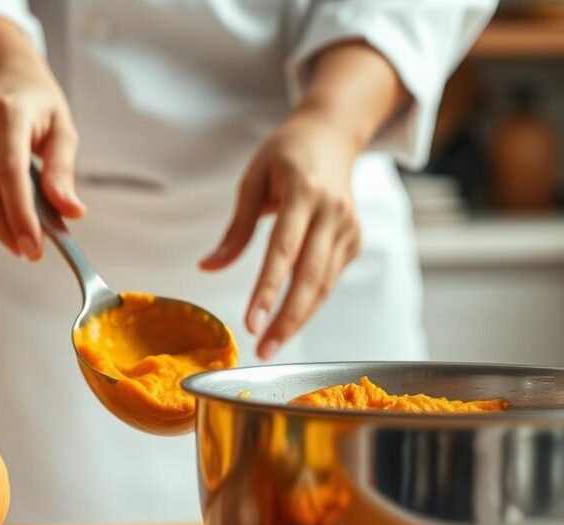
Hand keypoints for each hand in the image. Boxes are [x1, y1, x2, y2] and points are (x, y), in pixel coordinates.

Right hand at [0, 67, 83, 260]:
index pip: (9, 172)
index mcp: (9, 112)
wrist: (0, 77)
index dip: (19, 214)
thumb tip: (72, 212)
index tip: (33, 248)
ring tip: (20, 219)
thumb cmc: (38, 110)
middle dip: (7, 229)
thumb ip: (63, 172)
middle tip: (29, 253)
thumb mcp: (62, 131)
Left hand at [199, 111, 363, 359]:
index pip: (283, 250)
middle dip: (287, 319)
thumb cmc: (285, 155)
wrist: (332, 135)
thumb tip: (208, 267)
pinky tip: (290, 319)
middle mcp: (332, 211)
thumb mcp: (252, 180)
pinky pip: (330, 278)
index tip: (252, 322)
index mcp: (303, 191)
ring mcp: (348, 226)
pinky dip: (310, 302)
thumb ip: (236, 229)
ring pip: (324, 284)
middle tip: (263, 350)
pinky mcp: (355, 239)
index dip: (268, 290)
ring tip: (272, 345)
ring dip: (299, 319)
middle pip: (310, 276)